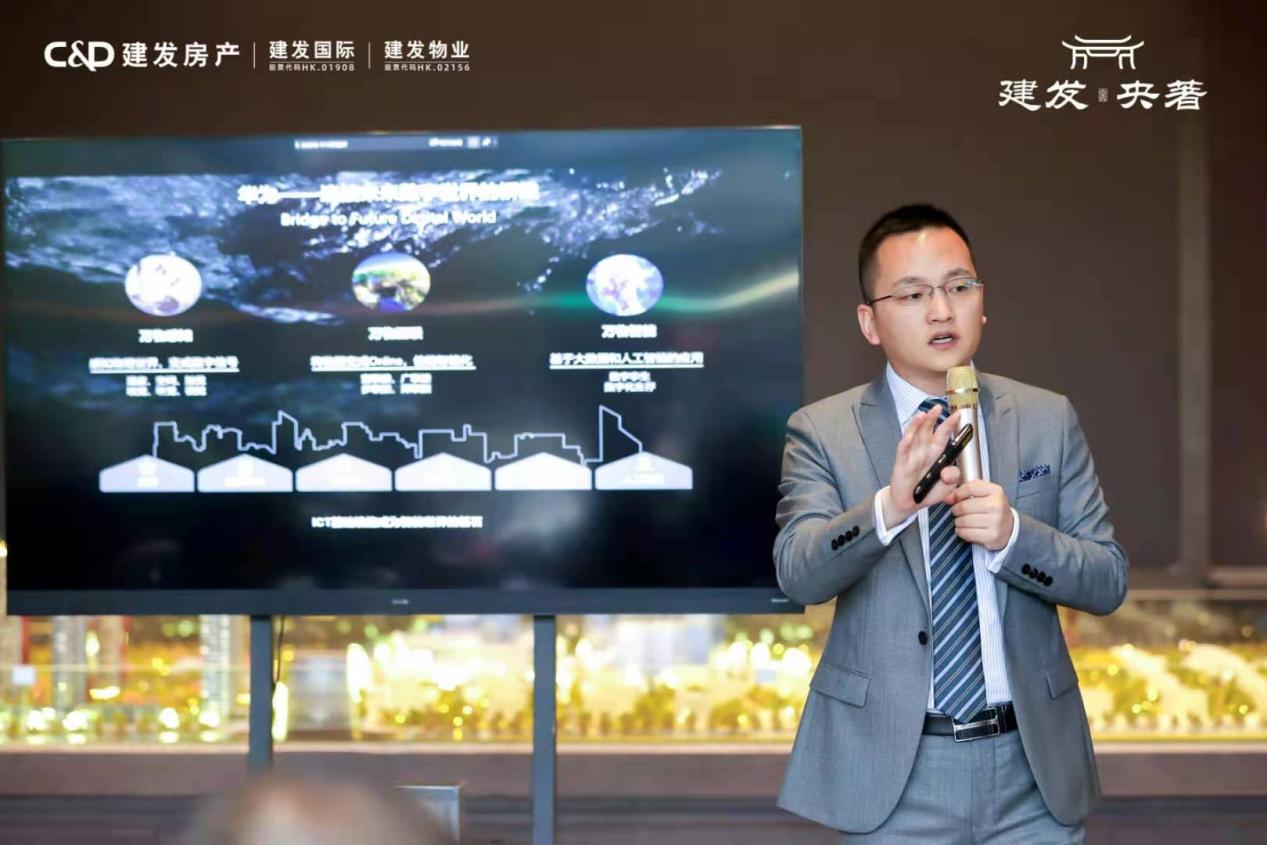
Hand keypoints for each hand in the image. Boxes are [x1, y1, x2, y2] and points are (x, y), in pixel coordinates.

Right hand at [881, 408, 962, 528]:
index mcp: (935, 454)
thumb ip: (953, 478)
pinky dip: (906, 442)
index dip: (949, 424)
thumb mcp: (947, 488)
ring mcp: (911, 456)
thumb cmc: (926, 493)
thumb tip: (949, 470)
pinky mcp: (901, 464)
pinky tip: (910, 435)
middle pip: (928, 430)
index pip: (943, 435)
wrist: (909, 505)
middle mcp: (923, 452)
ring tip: (922, 415)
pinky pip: (903, 451)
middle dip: (933, 418)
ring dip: (918, 425)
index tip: (958, 414)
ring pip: (914, 436)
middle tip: (938, 407)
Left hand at [945, 480, 1013, 549]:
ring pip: (963, 521)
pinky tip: (966, 529)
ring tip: (963, 520)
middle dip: (956, 510)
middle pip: (964, 506)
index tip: (956, 498)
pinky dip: (961, 531)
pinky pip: (966, 533)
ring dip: (958, 522)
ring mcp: (996, 521)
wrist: (1008, 527)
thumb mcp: (983, 493)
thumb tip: (947, 497)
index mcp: (996, 491)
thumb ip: (964, 489)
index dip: (958, 493)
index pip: (969, 487)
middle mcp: (997, 505)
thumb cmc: (992, 508)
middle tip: (959, 512)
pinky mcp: (992, 536)